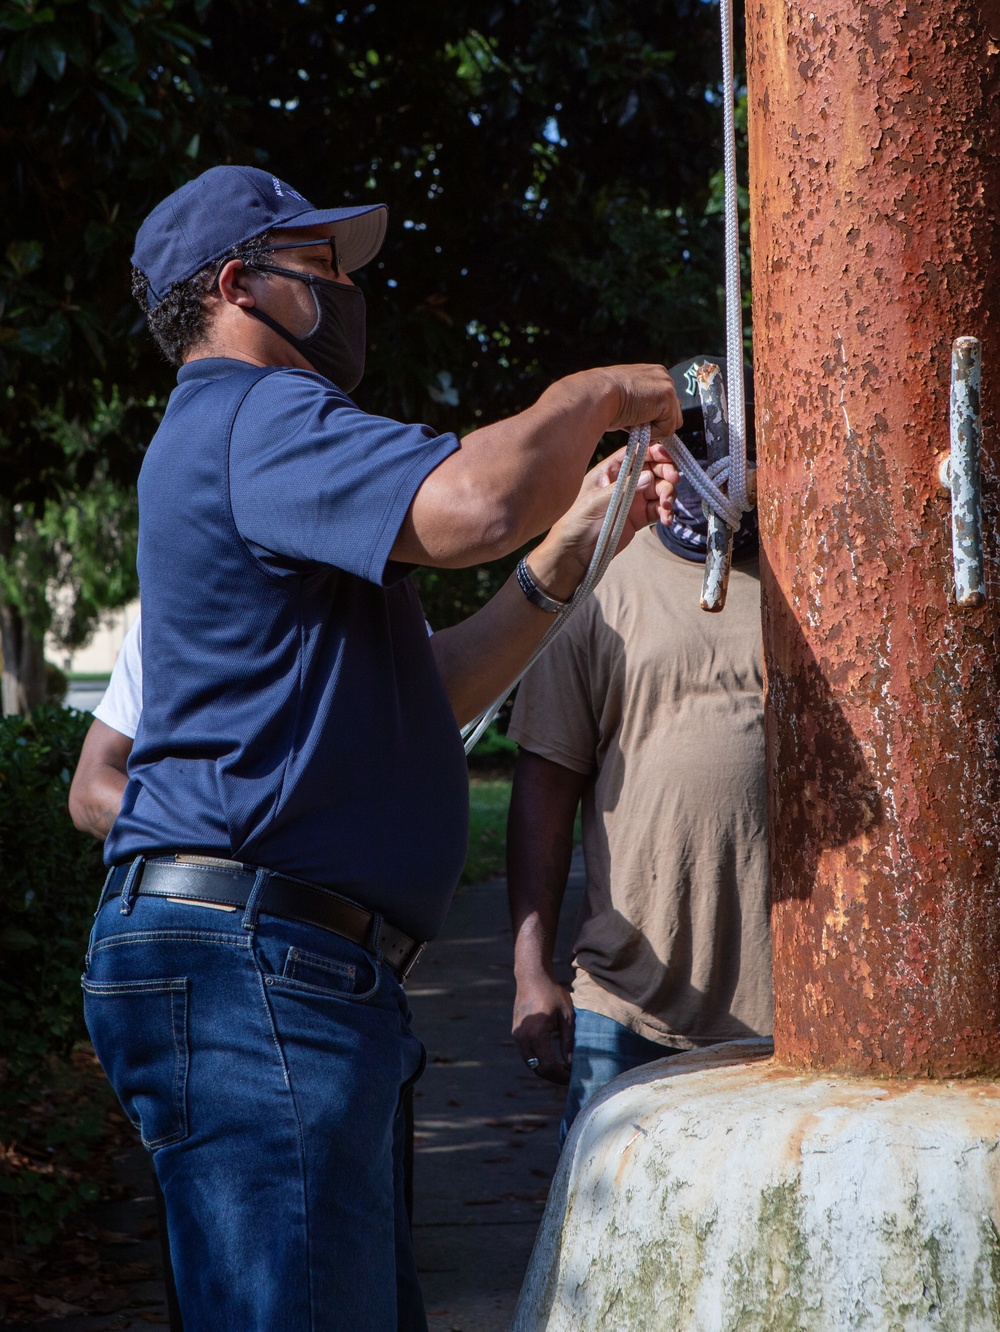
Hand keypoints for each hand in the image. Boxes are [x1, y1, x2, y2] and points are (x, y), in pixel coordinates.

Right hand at [512, 973, 575, 1083]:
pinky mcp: (516, 1033)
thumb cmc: (552, 993)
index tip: (573, 1076)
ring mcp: (517, 1036)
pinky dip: (538, 1061)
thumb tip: (570, 1063)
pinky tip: (551, 1059)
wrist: (532, 977)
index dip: (562, 1075)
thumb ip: (568, 1041)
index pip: (549, 1065)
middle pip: (538, 1069)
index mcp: (537, 1033)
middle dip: (554, 1076)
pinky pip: (527, 1055)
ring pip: (531, 1064)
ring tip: (562, 1069)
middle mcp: (523, 1037)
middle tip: (569, 1076)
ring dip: (545, 1070)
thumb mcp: (567, 1016)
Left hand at [525, 443, 679, 600]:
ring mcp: (633, 498)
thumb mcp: (597, 502)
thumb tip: (649, 475)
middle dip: (666, 472)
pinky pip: (659, 509)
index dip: (653, 450)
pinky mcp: (640, 516)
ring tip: (666, 507)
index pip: (635, 452)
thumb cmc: (578, 522)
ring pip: (659, 488)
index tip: (666, 456)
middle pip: (652, 468)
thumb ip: (623, 488)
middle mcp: (624, 481)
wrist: (576, 553)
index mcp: (610, 470)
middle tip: (673, 480)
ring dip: (668, 494)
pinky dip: (666, 512)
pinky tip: (666, 519)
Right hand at [599, 363, 683, 441]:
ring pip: (672, 422)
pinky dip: (653, 432)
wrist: (596, 395)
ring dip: (654, 429)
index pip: (665, 403)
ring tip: (633, 420)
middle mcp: (663, 375)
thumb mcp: (626, 398)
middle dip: (656, 424)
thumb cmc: (602, 400)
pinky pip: (668, 428)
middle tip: (634, 422)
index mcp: (652, 374)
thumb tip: (648, 422)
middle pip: (673, 413)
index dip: (653, 417)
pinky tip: (636, 421)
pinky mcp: (668, 398)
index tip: (636, 420)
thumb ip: (643, 405)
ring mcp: (667, 385)